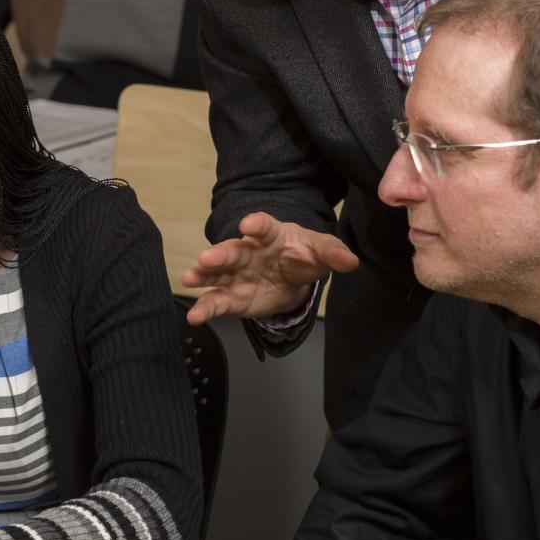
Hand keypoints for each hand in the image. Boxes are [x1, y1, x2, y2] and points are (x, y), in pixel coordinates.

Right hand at [180, 212, 357, 324]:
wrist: (293, 275)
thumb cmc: (303, 255)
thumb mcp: (321, 251)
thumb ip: (333, 254)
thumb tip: (350, 261)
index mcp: (270, 235)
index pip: (263, 226)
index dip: (256, 224)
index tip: (248, 224)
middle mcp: (248, 252)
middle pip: (233, 251)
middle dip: (220, 254)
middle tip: (207, 257)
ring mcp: (237, 274)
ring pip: (217, 274)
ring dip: (202, 276)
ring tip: (189, 279)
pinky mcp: (234, 296)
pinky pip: (217, 301)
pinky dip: (205, 308)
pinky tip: (194, 316)